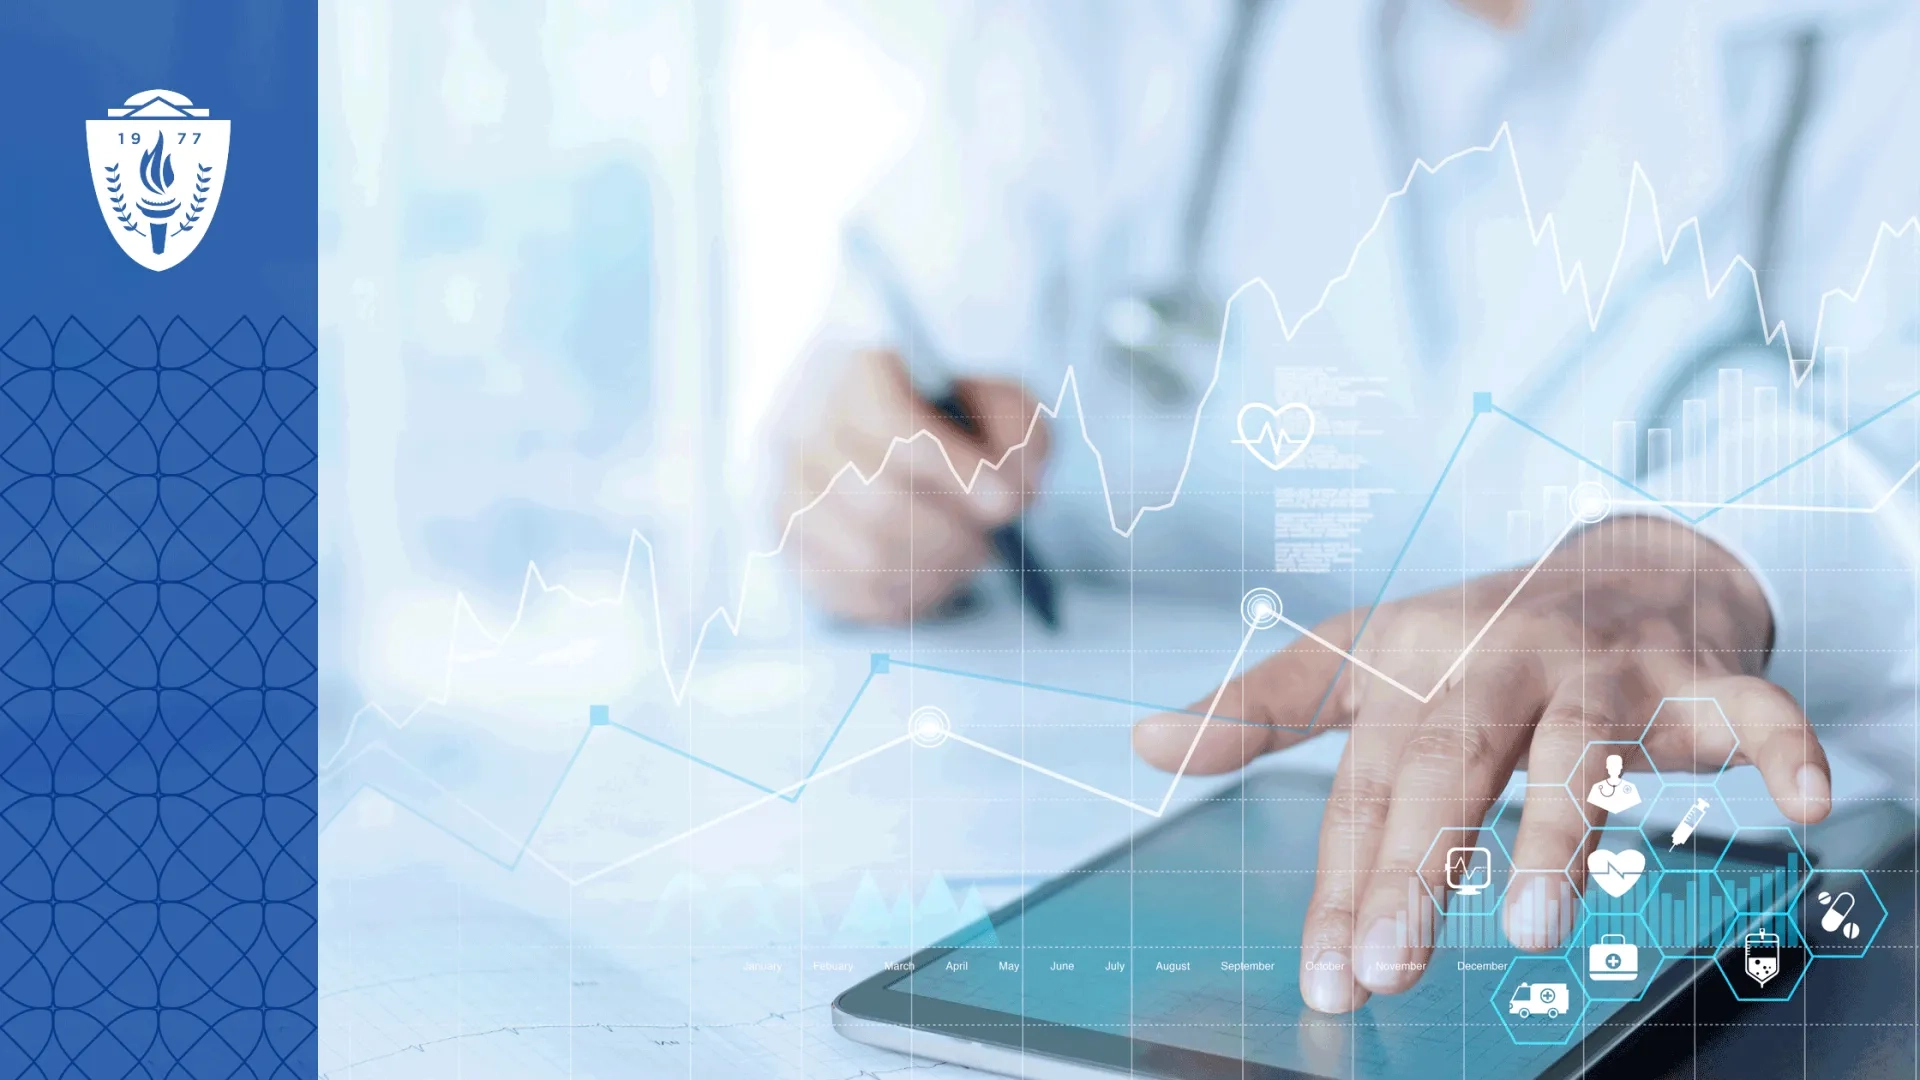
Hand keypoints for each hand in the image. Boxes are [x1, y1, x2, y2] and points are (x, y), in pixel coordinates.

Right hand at [779, 350, 1048, 623]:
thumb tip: (1012, 483)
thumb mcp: (998, 402)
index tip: (1005, 506)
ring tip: (963, 561)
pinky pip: (848, 591)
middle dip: (951, 536)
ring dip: (933, 572)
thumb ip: (1016, 428)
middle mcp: (804, 426)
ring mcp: (788, 489)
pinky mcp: (789, 543)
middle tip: (986, 546)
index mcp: (856, 371)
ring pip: (864, 554)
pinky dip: (903, 597)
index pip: (893, 425)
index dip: (955, 471)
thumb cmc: (952, 422)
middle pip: (879, 501)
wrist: (892, 446)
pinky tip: (931, 579)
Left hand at [1131, 516, 1829, 1012]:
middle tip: (1391, 964)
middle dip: (1418, 866)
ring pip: (1581, 746)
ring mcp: (1603, 666)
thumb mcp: (1359, 660)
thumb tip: (1140, 742)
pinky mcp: (1697, 676)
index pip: (1365, 788)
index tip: (1326, 977)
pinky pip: (1748, 708)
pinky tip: (1803, 802)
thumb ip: (1258, 708)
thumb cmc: (1474, 637)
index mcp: (1416, 666)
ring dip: (1559, 829)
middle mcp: (1503, 659)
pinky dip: (1779, 744)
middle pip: (1451, 763)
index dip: (1341, 882)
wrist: (1621, 561)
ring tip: (1532, 925)